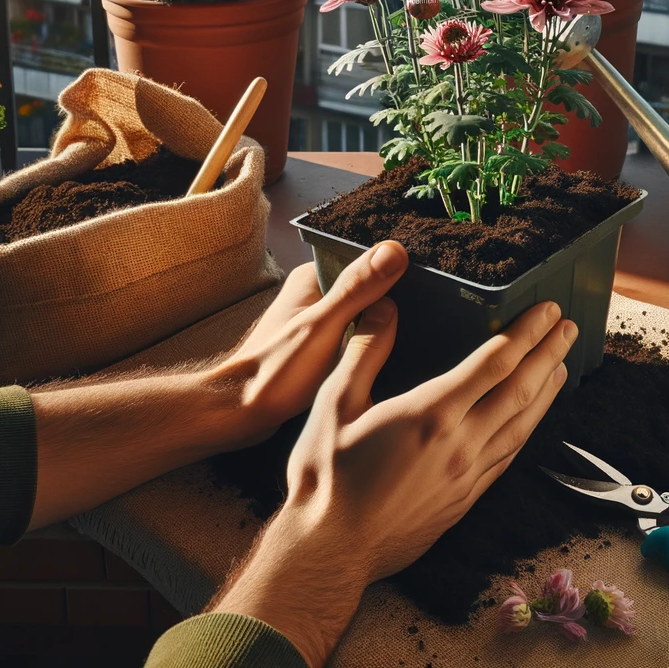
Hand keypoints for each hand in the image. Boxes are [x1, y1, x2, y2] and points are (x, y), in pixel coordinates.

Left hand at [26, 241, 407, 529]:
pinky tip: (392, 363)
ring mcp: (320, 322)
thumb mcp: (323, 327)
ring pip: (368, 318)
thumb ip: (357, 289)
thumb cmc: (274, 372)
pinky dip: (373, 348)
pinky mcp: (323, 348)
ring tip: (417, 344)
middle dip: (397, 306)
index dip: (401, 278)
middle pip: (372, 292)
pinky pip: (359, 339)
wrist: (236, 418)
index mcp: (315, 277)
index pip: (372, 265)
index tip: (432, 295)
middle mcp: (317, 294)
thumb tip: (395, 250)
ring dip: (386, 330)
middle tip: (430, 326)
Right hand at [212, 299, 576, 665]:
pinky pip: (509, 455)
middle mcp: (459, 443)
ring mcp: (467, 475)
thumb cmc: (326, 478)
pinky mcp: (466, 499)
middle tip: (570, 328)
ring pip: (522, 425)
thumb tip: (384, 305)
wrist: (330, 552)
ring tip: (564, 364)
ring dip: (547, 391)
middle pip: (520, 390)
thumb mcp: (334, 403)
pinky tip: (533, 418)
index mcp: (431, 413)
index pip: (494, 363)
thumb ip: (365, 350)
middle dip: (549, 354)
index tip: (547, 311)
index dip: (526, 333)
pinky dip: (528, 429)